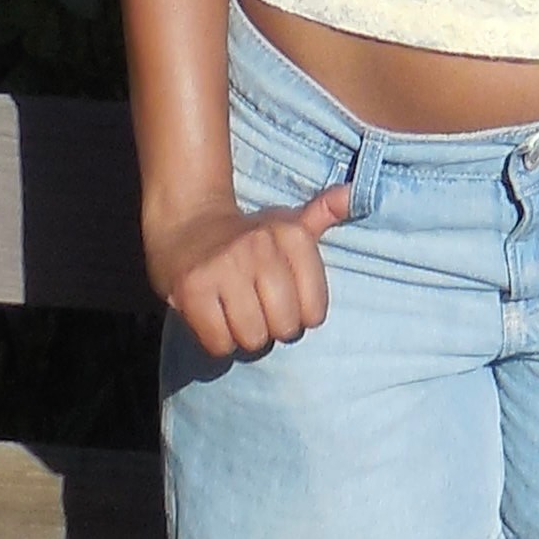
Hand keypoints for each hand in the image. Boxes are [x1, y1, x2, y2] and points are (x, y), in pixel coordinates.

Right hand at [151, 183, 349, 356]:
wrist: (186, 224)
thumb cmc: (249, 236)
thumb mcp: (287, 222)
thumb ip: (322, 214)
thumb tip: (353, 195)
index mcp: (292, 235)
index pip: (315, 313)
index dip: (299, 316)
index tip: (282, 301)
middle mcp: (260, 246)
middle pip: (284, 328)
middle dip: (271, 329)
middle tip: (256, 310)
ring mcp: (224, 267)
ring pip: (252, 338)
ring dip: (243, 336)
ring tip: (235, 313)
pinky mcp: (192, 289)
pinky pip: (219, 343)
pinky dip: (217, 341)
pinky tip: (213, 317)